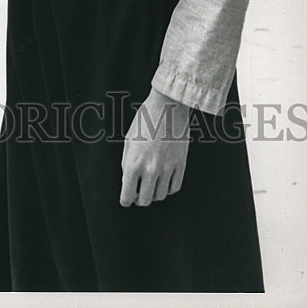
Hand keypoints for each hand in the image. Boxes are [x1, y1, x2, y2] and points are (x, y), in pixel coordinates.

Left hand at [120, 87, 189, 206]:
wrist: (168, 106)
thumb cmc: (145, 118)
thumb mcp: (128, 139)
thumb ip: (126, 162)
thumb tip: (128, 179)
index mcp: (133, 163)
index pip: (127, 195)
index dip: (125, 199)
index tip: (126, 198)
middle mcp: (150, 170)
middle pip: (145, 201)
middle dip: (139, 199)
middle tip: (138, 193)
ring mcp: (167, 169)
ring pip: (160, 196)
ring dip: (154, 193)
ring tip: (151, 184)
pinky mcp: (181, 165)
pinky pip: (174, 188)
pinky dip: (168, 188)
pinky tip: (164, 181)